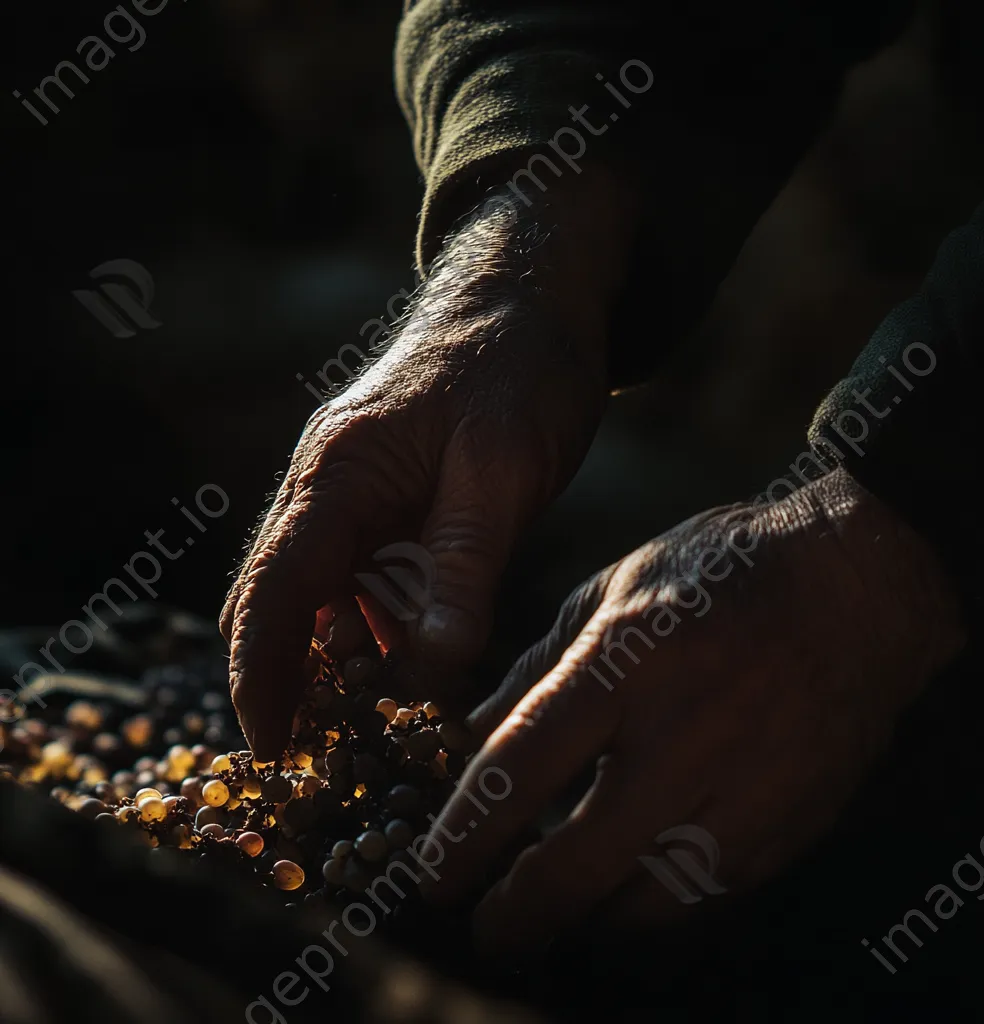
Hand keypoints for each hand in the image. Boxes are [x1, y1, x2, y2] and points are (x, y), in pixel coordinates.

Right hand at [220, 171, 636, 760]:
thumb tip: (432, 669)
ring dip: (336, 662)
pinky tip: (407, 669)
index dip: (261, 673)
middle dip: (285, 678)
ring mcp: (358, 492)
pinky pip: (367, 577)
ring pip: (324, 595)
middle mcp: (330, 486)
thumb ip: (462, 565)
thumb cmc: (515, 366)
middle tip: (314, 760)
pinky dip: (376, 629)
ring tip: (366, 732)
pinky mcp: (393, 498)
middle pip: (281, 599)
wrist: (529, 296)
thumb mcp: (501, 467)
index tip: (270, 749)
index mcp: (337, 474)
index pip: (274, 589)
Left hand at [420, 467, 965, 955]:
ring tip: (559, 906)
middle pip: (580, 861)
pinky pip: (709, 894)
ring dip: (589, 916)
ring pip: (647, 901)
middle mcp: (684, 731)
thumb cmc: (720, 571)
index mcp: (626, 660)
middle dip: (520, 914)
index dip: (467, 836)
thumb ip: (540, 665)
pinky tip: (632, 885)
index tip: (434, 878)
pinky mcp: (792, 819)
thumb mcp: (614, 586)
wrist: (856, 582)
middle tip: (489, 929)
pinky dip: (657, 902)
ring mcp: (747, 783)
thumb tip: (477, 735)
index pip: (523, 767)